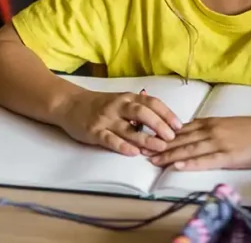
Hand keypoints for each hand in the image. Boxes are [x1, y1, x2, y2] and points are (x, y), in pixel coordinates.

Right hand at [56, 88, 181, 156]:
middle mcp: (119, 106)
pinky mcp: (94, 131)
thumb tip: (163, 121)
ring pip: (129, 128)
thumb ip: (138, 108)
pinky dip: (122, 146)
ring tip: (159, 147)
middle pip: (143, 113)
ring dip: (145, 138)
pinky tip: (133, 153)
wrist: (70, 104)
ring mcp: (106, 119)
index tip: (179, 125)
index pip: (152, 103)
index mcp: (128, 97)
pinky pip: (110, 139)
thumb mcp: (121, 100)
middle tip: (172, 137)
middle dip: (159, 125)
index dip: (167, 113)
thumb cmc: (100, 104)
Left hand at [149, 114, 250, 169]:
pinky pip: (205, 160)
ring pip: (188, 149)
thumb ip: (214, 130)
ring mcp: (220, 143)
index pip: (182, 129)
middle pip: (180, 139)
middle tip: (139, 150)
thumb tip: (197, 136)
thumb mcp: (231, 126)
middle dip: (159, 145)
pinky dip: (189, 163)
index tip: (146, 139)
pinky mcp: (229, 156)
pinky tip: (176, 166)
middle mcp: (212, 130)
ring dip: (168, 155)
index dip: (162, 135)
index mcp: (212, 122)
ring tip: (151, 160)